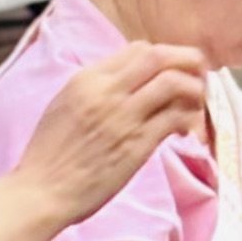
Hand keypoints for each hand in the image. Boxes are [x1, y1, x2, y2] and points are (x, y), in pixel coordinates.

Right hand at [12, 43, 207, 227]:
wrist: (42, 191)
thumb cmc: (49, 155)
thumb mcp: (64, 105)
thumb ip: (94, 89)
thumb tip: (126, 82)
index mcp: (86, 79)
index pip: (137, 49)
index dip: (163, 56)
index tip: (172, 70)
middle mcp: (106, 91)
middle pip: (159, 56)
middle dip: (187, 60)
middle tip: (200, 73)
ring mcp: (124, 117)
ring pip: (174, 83)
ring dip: (194, 88)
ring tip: (197, 101)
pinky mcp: (137, 144)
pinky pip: (175, 117)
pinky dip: (189, 117)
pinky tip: (185, 129)